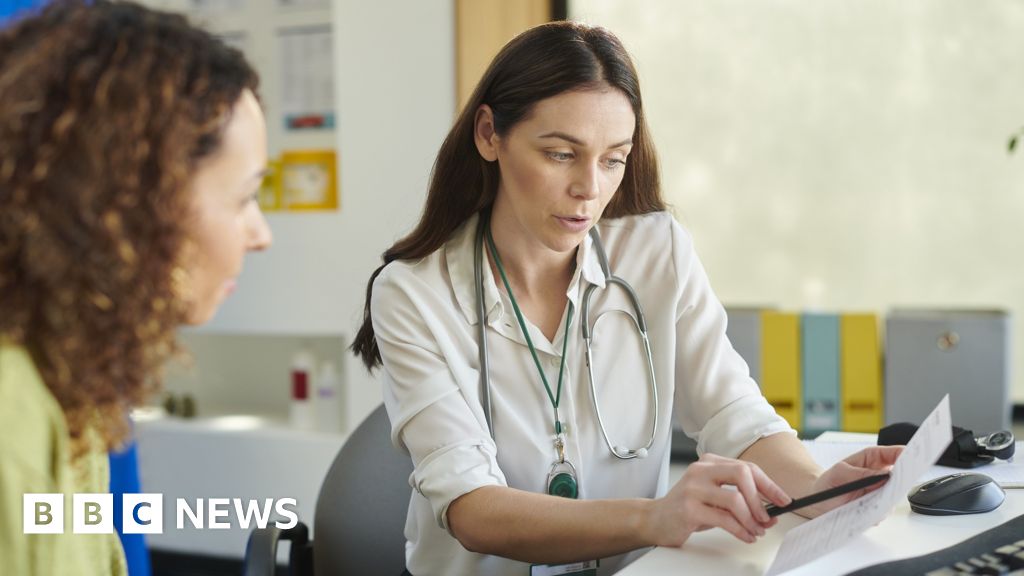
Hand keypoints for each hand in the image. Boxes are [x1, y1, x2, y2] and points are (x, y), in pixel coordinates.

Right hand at [650, 453, 791, 546]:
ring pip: (735, 499)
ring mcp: (693, 488)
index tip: (783, 500)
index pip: (747, 467)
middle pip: (742, 474)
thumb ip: (740, 500)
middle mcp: (701, 470)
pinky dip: (741, 530)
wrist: (656, 519)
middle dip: (761, 498)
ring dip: (752, 519)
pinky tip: (746, 536)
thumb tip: (770, 513)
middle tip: (768, 517)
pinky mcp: (689, 508)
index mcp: (710, 462)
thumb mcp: (715, 497)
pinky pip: (724, 519)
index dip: (769, 485)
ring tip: (756, 531)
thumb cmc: (689, 508)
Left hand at [801, 445, 903, 516]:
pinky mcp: (877, 508)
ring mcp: (880, 492)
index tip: (913, 458)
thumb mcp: (840, 473)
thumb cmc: (828, 482)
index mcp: (872, 458)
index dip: (906, 454)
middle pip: (901, 474)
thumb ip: (861, 474)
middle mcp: (880, 475)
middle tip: (899, 482)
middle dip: (903, 478)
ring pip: (895, 495)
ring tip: (874, 501)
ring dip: (888, 499)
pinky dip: (878, 512)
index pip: (894, 453)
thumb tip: (883, 477)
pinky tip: (866, 512)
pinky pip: (885, 511)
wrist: (818, 502)